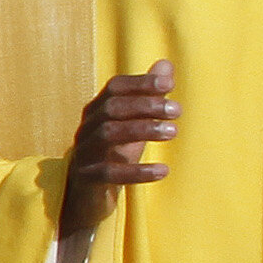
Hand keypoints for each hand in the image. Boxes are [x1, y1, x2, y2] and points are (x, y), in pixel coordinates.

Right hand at [61, 62, 175, 237]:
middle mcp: (86, 128)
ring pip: (109, 135)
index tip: (169, 84)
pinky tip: (163, 170)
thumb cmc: (113, 154)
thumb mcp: (133, 124)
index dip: (140, 83)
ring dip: (143, 130)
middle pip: (112, 109)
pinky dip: (138, 171)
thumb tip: (166, 65)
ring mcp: (84, 153)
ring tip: (173, 132)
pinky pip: (110, 172)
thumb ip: (148, 96)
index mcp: (97, 111)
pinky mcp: (87, 178)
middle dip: (145, 106)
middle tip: (177, 111)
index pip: (114, 88)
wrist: (87, 196)